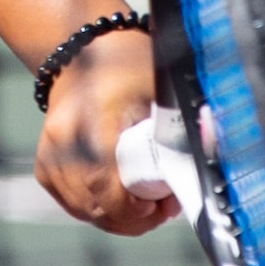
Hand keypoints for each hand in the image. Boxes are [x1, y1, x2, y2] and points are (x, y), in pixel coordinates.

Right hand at [34, 28, 179, 234]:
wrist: (81, 49)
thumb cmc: (127, 66)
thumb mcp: (162, 88)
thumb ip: (188, 121)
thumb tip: (220, 143)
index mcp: (93, 121)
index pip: (111, 191)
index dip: (141, 210)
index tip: (165, 202)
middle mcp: (64, 142)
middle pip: (102, 209)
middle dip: (139, 216)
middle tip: (164, 199)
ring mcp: (49, 156)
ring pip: (90, 213)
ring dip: (121, 214)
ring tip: (146, 194)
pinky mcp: (44, 168)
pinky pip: (78, 206)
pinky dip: (101, 207)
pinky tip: (120, 190)